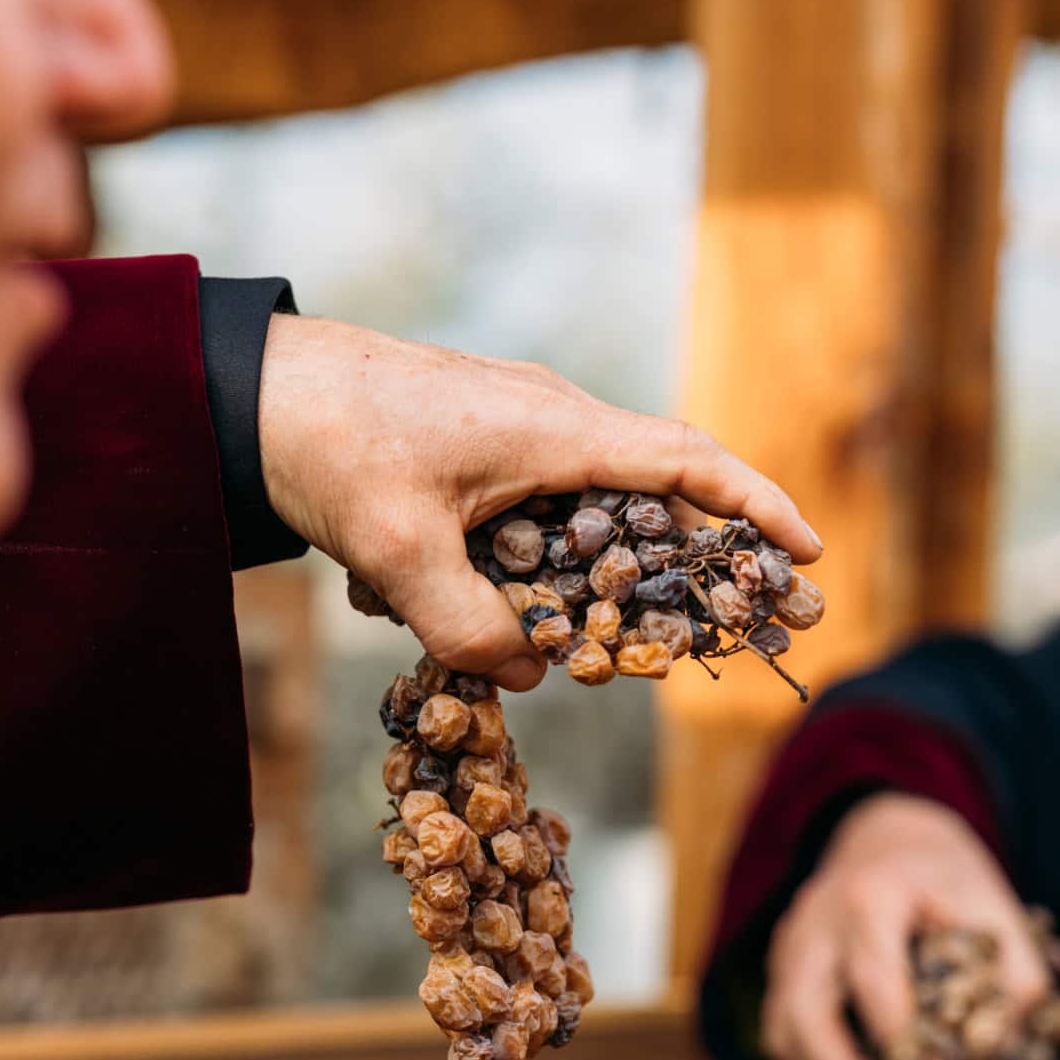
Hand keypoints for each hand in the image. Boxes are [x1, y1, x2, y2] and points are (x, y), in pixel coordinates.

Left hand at [256, 314, 820, 689]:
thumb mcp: (398, 556)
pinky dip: (563, 548)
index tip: (808, 550)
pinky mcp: (479, 439)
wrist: (251, 386)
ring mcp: (515, 423)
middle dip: (706, 553)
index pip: (686, 462)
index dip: (755, 507)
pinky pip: (547, 499)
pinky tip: (528, 600)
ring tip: (632, 631)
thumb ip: (469, 627)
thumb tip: (528, 674)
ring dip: (622, 562)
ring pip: (597, 500)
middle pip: (658, 486)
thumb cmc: (330, 449)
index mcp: (554, 427)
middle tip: (742, 618)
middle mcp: (550, 415)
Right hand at [761, 793, 1048, 1059]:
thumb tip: (1001, 1049)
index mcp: (871, 897)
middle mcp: (816, 923)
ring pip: (782, 1032)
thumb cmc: (944, 880)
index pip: (873, 979)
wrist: (888, 840)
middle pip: (806, 1014)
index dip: (902, 1039)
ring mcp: (790, 949)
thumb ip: (1014, 975)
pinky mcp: (780, 973)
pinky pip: (781, 1035)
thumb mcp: (994, 907)